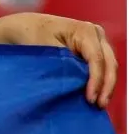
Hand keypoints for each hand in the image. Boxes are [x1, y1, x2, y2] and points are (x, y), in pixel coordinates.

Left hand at [0, 13, 118, 108]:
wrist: (25, 28)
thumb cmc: (32, 36)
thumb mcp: (47, 51)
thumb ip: (65, 65)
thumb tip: (79, 83)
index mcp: (85, 31)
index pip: (96, 59)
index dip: (96, 80)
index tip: (90, 98)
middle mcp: (95, 34)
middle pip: (108, 62)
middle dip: (106, 86)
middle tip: (99, 105)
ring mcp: (96, 41)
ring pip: (108, 65)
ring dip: (105, 85)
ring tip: (99, 104)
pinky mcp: (91, 49)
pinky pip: (100, 66)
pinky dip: (99, 80)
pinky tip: (96, 94)